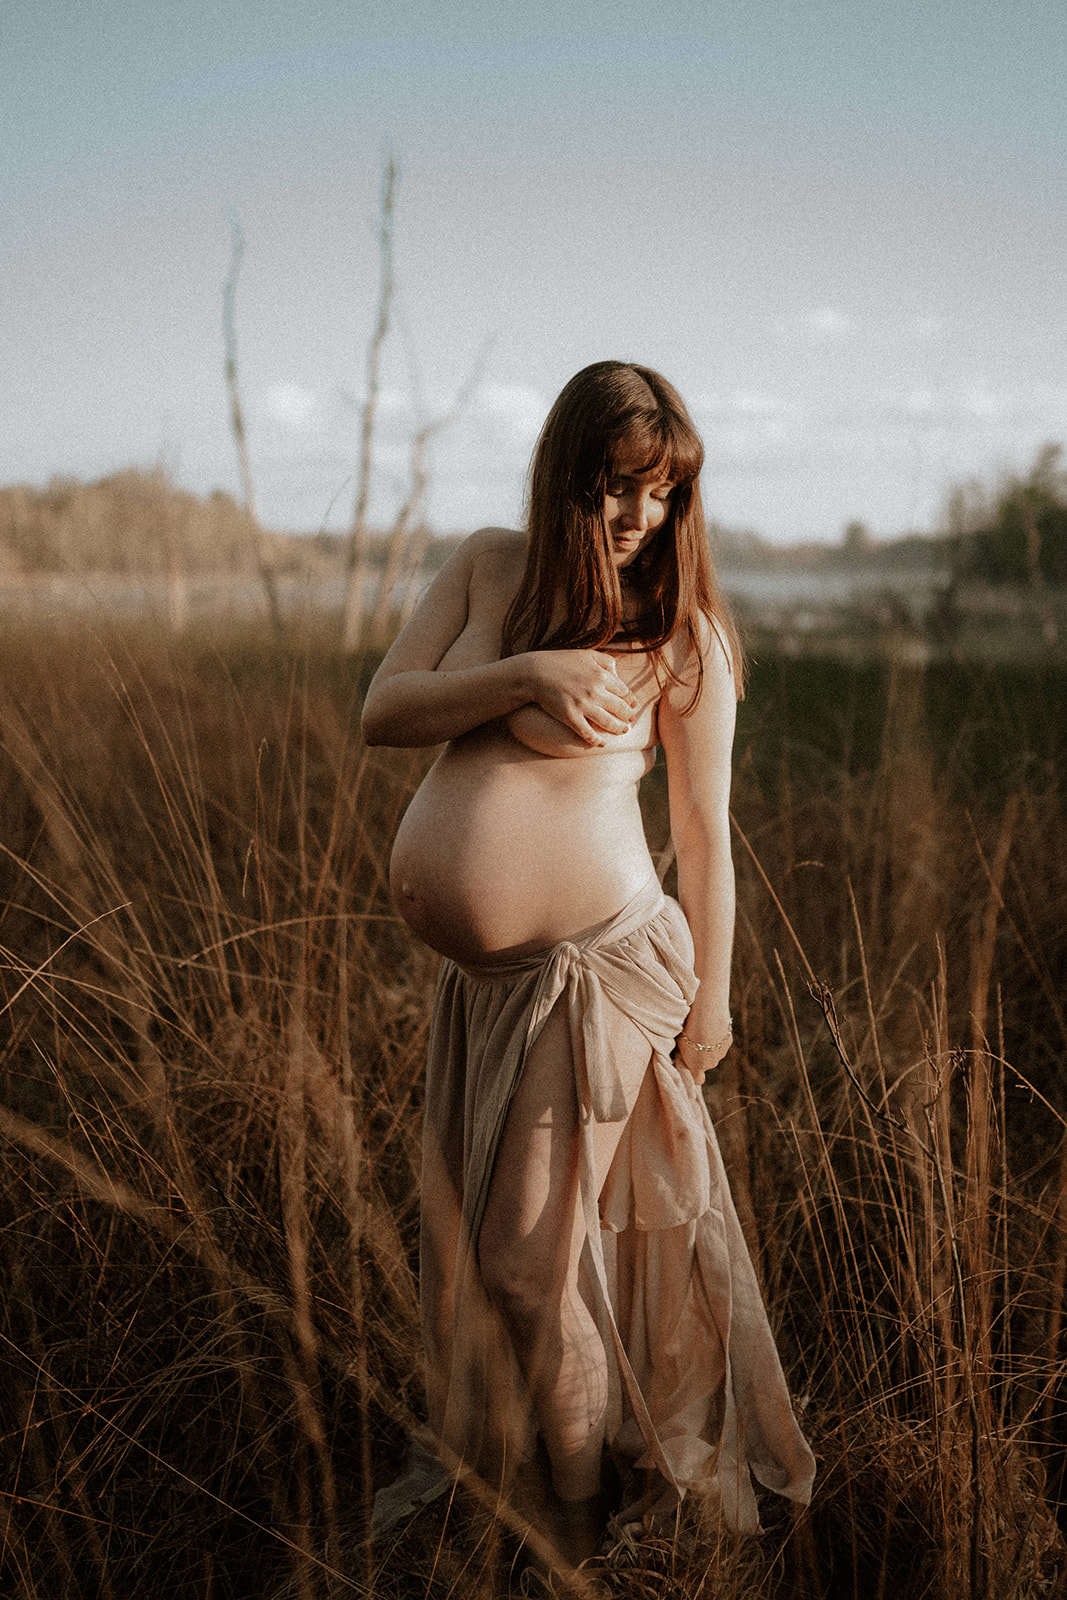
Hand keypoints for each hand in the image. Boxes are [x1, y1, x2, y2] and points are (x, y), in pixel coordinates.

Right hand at [523, 649, 637, 744]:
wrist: (534, 673)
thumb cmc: (560, 661)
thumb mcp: (585, 654)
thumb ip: (605, 660)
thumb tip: (618, 672)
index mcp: (601, 675)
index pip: (623, 691)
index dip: (630, 700)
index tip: (633, 705)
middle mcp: (595, 691)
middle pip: (620, 708)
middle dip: (628, 716)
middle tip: (630, 721)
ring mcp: (583, 705)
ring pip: (608, 723)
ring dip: (618, 728)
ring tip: (622, 731)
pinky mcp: (570, 717)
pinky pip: (588, 733)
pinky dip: (596, 741)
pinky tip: (601, 743)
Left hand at [674, 1023, 732, 1085]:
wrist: (708, 1017)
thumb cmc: (689, 1030)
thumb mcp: (680, 1044)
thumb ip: (682, 1053)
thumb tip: (679, 1055)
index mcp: (697, 1067)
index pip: (698, 1080)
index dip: (695, 1074)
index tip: (692, 1066)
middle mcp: (711, 1064)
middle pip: (706, 1064)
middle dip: (701, 1056)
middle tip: (695, 1042)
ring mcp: (721, 1054)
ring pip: (715, 1053)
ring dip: (710, 1046)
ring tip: (703, 1032)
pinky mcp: (728, 1042)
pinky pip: (721, 1043)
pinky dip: (717, 1037)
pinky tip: (712, 1026)